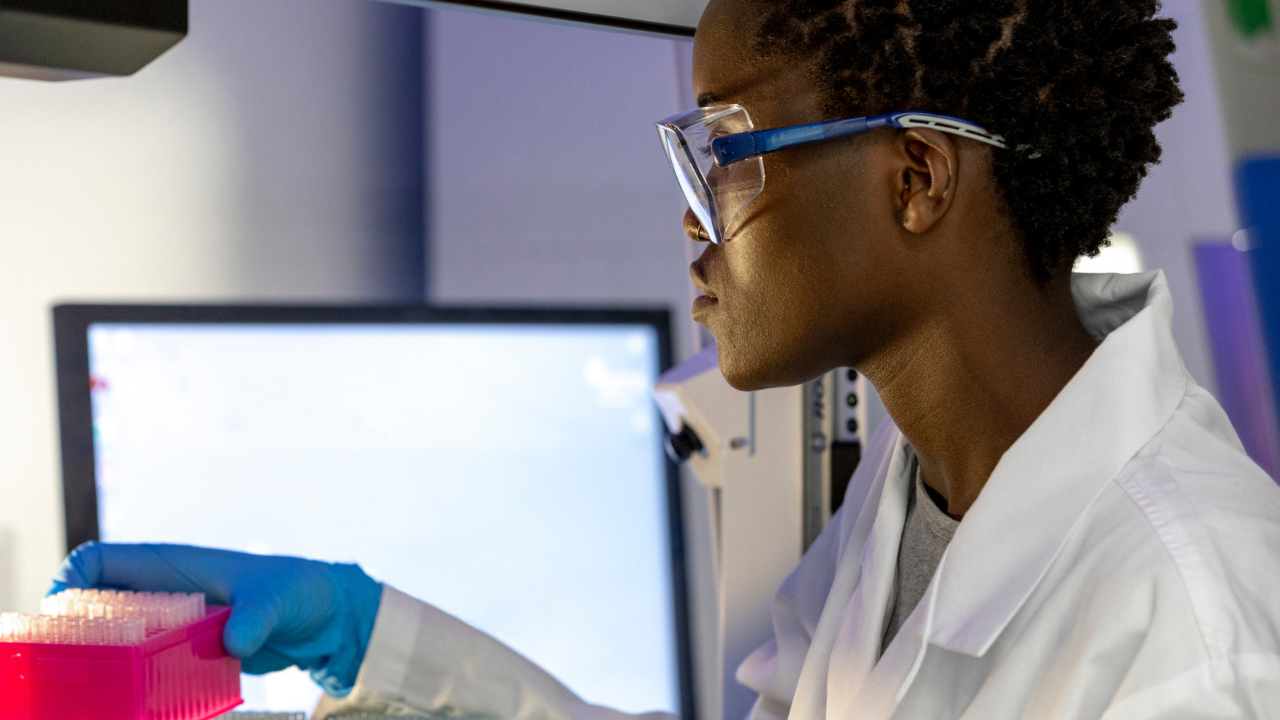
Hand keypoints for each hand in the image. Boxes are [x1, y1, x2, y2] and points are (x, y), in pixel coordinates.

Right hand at [49, 542, 382, 696]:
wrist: (327, 618)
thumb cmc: (301, 590)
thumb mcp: (279, 599)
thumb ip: (257, 617)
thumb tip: (234, 641)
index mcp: (172, 566)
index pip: (100, 562)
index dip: (70, 583)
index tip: (59, 618)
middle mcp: (164, 593)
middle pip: (95, 609)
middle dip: (77, 635)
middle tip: (79, 670)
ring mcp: (172, 625)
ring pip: (117, 642)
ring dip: (107, 665)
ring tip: (106, 692)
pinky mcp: (186, 654)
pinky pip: (146, 668)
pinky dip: (136, 685)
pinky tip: (139, 704)